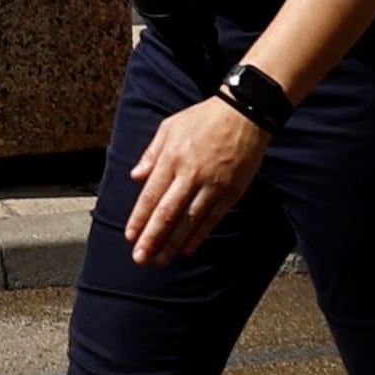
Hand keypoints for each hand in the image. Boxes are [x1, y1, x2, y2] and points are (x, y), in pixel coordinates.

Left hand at [124, 92, 271, 264]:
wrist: (244, 114)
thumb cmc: (203, 118)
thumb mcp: (170, 127)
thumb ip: (151, 154)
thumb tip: (135, 176)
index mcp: (172, 158)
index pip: (151, 195)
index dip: (140, 218)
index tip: (130, 236)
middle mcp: (191, 174)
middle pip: (168, 213)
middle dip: (152, 238)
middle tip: (140, 258)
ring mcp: (213, 185)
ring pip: (190, 221)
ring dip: (173, 243)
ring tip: (160, 260)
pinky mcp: (232, 192)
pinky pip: (212, 219)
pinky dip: (198, 236)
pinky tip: (187, 249)